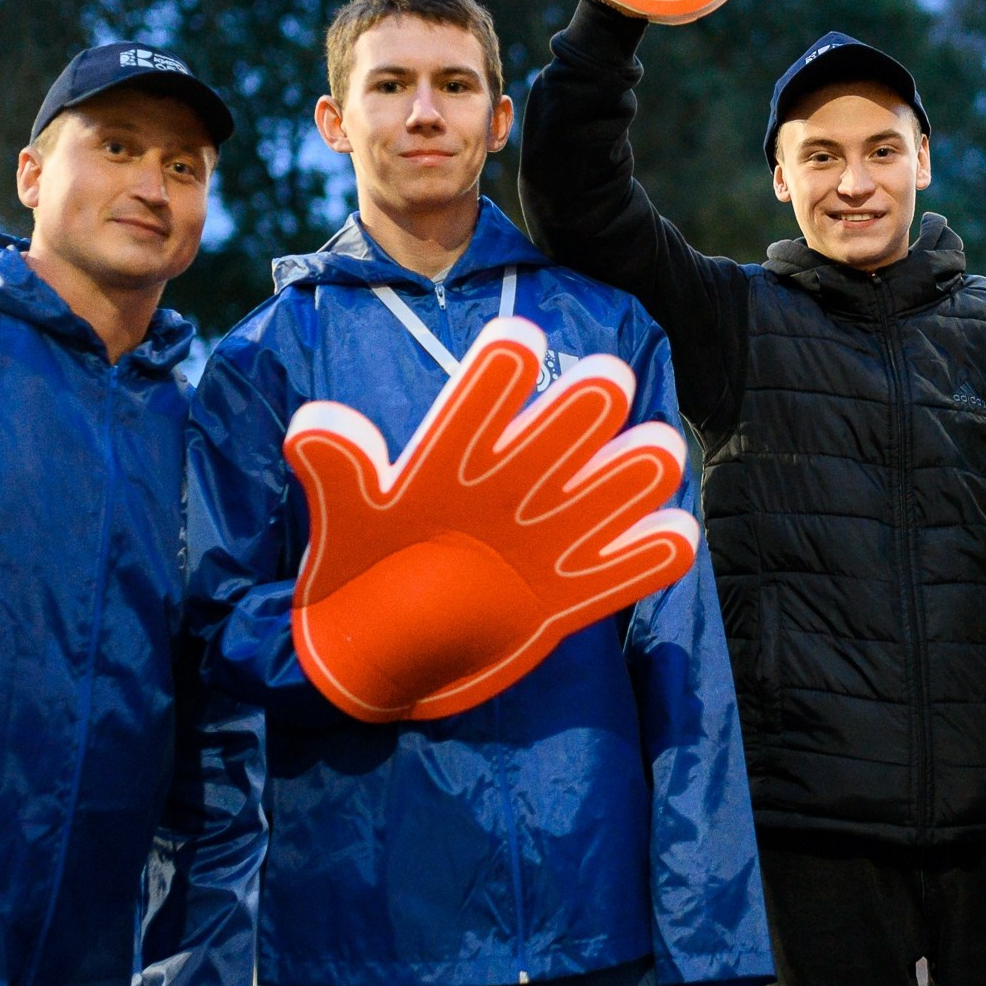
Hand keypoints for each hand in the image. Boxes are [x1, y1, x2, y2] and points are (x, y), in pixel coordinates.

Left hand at [285, 318, 699, 722]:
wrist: (379, 643)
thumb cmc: (360, 564)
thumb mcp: (344, 517)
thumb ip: (338, 472)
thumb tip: (314, 427)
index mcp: (452, 459)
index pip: (477, 405)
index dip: (497, 375)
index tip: (517, 342)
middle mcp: (509, 485)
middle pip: (556, 435)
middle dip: (582, 409)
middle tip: (606, 380)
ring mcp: (544, 538)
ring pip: (605, 490)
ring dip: (632, 472)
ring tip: (657, 451)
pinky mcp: (569, 593)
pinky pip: (623, 571)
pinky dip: (651, 556)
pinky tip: (672, 536)